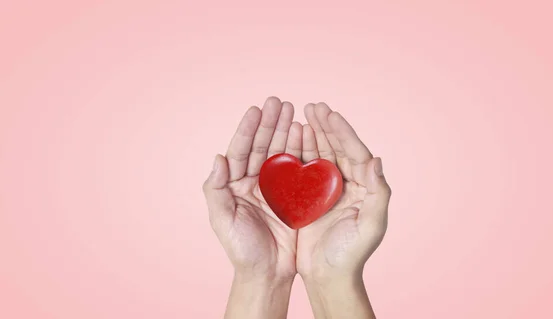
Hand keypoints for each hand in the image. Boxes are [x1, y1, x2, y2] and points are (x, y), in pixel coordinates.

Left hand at [202, 97, 302, 317]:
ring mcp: (275, 187)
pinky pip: (298, 169)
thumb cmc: (241, 249)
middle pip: (262, 146)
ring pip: (280, 153)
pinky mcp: (294, 195)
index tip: (256, 109)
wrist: (268, 272)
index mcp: (235, 184)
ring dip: (287, 132)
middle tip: (280, 102)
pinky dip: (302, 151)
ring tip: (295, 111)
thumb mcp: (222, 220)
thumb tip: (218, 157)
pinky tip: (306, 134)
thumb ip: (216, 189)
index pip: (240, 150)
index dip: (247, 129)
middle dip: (270, 123)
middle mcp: (254, 181)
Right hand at [296, 102, 391, 317]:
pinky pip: (306, 168)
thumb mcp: (371, 226)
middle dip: (326, 126)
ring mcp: (329, 189)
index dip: (344, 132)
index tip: (330, 114)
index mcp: (365, 188)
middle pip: (338, 148)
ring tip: (303, 113)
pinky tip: (293, 138)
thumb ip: (379, 194)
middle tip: (314, 106)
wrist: (329, 275)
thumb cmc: (352, 254)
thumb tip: (377, 159)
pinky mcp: (311, 196)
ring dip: (313, 134)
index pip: (356, 153)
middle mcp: (349, 184)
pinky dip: (300, 151)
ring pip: (322, 154)